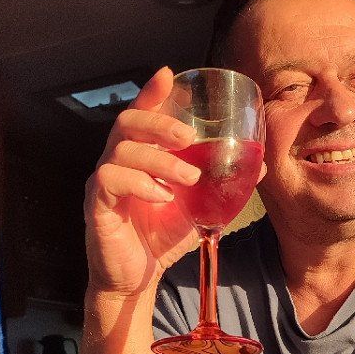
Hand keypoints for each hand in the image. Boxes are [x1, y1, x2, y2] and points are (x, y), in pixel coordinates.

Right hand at [84, 66, 201, 296]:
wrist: (137, 279)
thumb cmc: (162, 237)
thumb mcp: (198, 206)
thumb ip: (220, 184)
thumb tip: (259, 164)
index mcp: (139, 156)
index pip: (141, 114)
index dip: (152, 92)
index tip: (168, 74)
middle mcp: (117, 162)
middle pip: (127, 122)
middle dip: (160, 123)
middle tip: (190, 137)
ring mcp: (102, 182)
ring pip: (120, 150)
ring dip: (159, 159)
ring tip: (188, 178)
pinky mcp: (95, 205)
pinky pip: (109, 180)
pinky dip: (139, 184)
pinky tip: (162, 197)